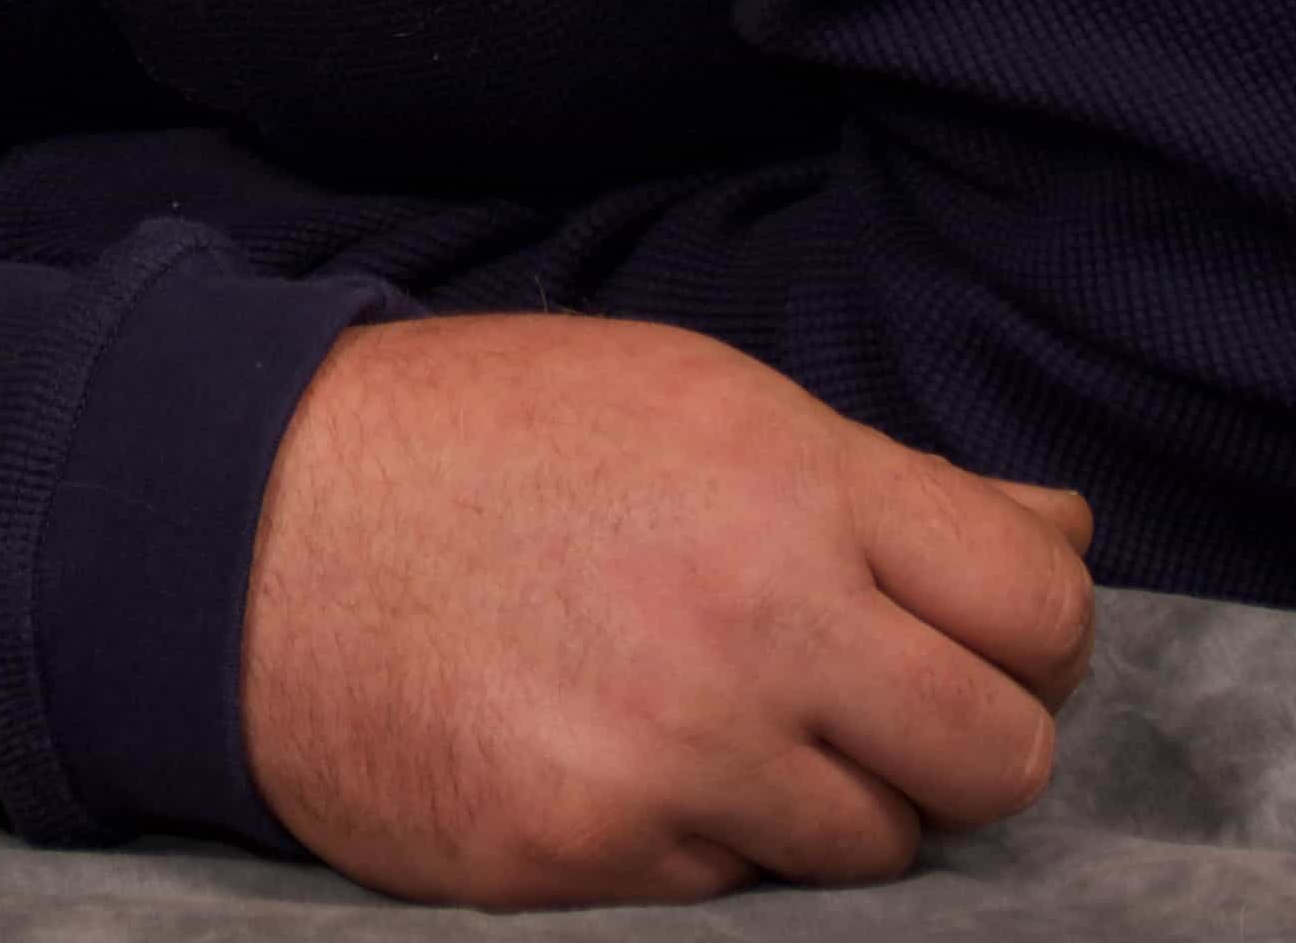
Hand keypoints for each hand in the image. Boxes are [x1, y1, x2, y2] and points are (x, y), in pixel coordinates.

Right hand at [238, 314, 1095, 906]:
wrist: (234, 525)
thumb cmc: (473, 446)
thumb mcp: (684, 402)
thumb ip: (879, 486)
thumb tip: (1061, 540)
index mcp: (785, 478)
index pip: (1039, 610)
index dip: (1026, 642)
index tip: (969, 644)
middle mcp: (751, 615)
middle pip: (993, 756)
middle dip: (948, 745)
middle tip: (859, 711)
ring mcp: (672, 750)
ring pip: (876, 848)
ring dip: (820, 806)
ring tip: (706, 726)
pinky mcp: (591, 854)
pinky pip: (735, 896)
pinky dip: (698, 848)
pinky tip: (609, 762)